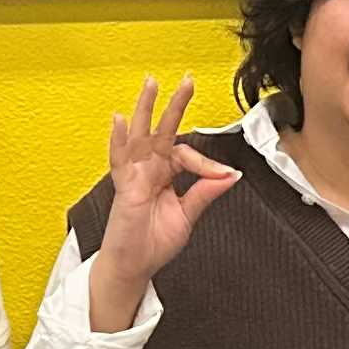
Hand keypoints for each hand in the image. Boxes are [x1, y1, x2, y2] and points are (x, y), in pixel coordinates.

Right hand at [87, 73, 238, 331]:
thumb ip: (205, 193)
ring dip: (145, 109)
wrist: (134, 267)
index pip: (187, 154)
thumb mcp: (187, 215)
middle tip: (187, 81)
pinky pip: (119, 160)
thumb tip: (231, 175)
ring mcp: (134, 175)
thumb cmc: (153, 243)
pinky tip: (119, 120)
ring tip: (151, 84)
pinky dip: (118, 140)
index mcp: (165, 175)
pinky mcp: (123, 188)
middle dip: (175, 105)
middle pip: (163, 131)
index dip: (206, 162)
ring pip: (140, 135)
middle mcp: (149, 169)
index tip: (223, 174)